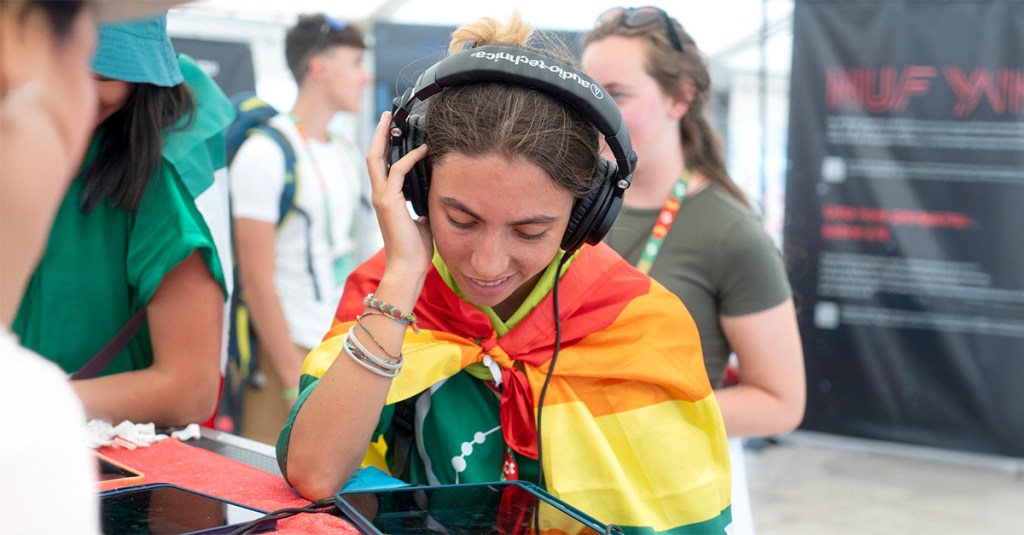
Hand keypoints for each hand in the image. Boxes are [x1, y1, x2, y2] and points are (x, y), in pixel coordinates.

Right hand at [366, 112, 432, 282]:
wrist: (408, 268)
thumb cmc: (416, 248)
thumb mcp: (423, 218)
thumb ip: (425, 202)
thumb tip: (438, 189)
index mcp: (386, 198)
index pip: (382, 165)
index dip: (386, 145)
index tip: (396, 130)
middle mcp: (379, 194)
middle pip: (373, 155)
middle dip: (380, 133)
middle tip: (389, 114)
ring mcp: (381, 197)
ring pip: (377, 159)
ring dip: (386, 138)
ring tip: (396, 121)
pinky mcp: (388, 202)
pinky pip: (396, 172)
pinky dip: (409, 159)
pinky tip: (422, 150)